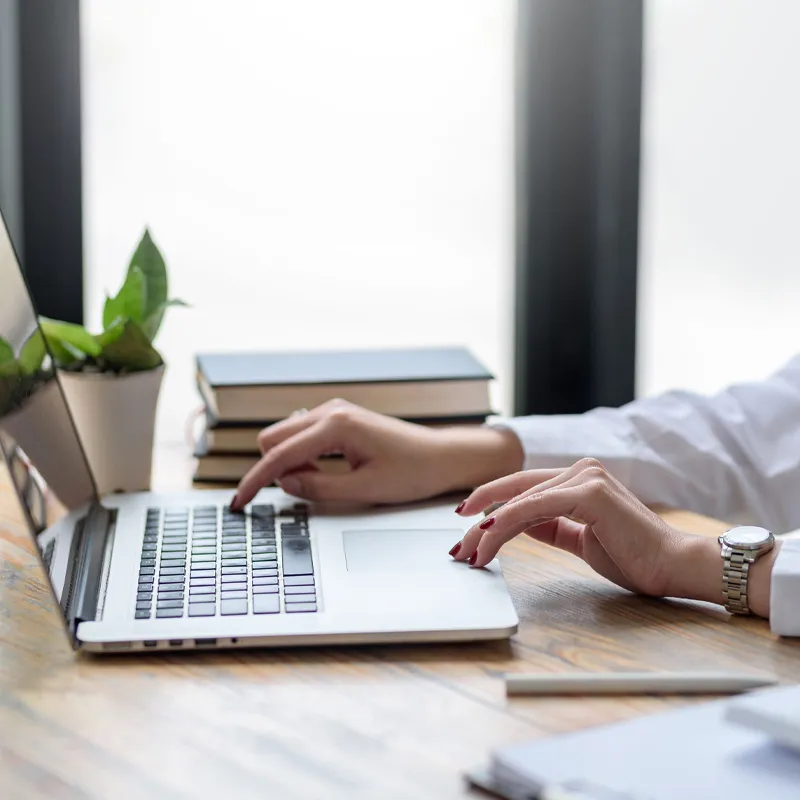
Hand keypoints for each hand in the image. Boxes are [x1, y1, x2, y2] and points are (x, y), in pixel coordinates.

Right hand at [231, 399, 523, 508]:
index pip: (279, 456)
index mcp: (335, 426)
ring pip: (284, 435)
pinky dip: (302, 455)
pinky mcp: (339, 418)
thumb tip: (284, 484)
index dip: (255, 482)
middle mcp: (330, 411)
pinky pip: (302, 435)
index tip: (239, 504)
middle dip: (274, 469)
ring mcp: (334, 411)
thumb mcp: (364, 490)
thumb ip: (318, 488)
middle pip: (272, 438)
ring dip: (289, 462)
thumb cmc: (412, 472)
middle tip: (304, 492)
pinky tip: (326, 469)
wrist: (441, 457)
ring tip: (323, 481)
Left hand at [451, 458, 779, 615]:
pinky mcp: (590, 493)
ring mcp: (586, 477)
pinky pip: (535, 509)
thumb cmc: (633, 555)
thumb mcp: (580, 538)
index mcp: (580, 478)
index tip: (465, 522)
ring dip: (487, 529)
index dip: (490, 501)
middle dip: (480, 519)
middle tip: (457, 545)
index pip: (523, 487)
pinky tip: (488, 539)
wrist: (673, 567)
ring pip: (519, 501)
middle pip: (514, 491)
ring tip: (469, 553)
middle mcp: (581, 469)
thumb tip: (516, 521)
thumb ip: (550, 525)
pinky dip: (506, 524)